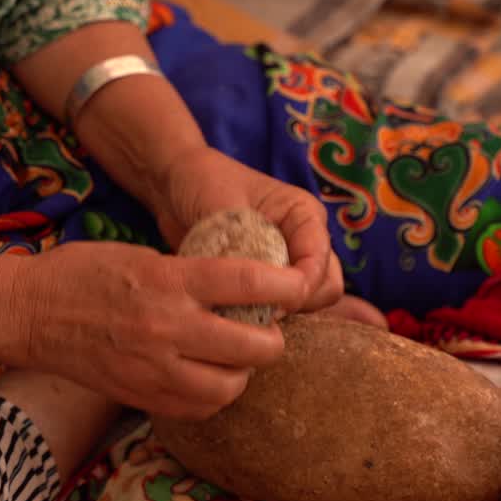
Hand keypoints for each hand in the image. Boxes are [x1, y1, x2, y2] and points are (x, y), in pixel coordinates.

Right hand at [10, 241, 307, 419]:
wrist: (28, 312)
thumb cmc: (84, 272)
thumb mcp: (144, 254)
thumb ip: (191, 276)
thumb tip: (242, 291)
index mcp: (170, 279)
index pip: (248, 282)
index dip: (287, 286)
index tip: (300, 287)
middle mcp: (167, 326)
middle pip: (252, 346)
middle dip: (273, 341)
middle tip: (270, 333)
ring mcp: (154, 368)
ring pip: (230, 385)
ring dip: (244, 373)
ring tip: (237, 358)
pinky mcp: (141, 396)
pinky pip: (199, 407)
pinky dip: (214, 395)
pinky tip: (208, 377)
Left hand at [157, 147, 343, 312]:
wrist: (176, 185)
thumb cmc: (203, 183)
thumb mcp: (223, 209)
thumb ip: (244, 245)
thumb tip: (254, 289)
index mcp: (304, 215)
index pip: (319, 263)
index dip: (299, 288)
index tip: (269, 301)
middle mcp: (303, 241)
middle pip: (325, 287)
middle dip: (296, 304)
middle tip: (256, 310)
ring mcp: (288, 262)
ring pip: (307, 303)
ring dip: (281, 314)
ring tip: (242, 312)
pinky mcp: (268, 282)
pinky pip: (281, 308)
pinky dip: (264, 317)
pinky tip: (235, 315)